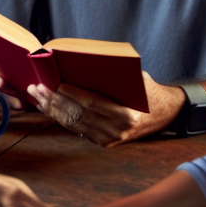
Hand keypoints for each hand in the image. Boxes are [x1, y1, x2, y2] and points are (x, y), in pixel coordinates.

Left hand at [27, 73, 181, 146]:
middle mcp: (116, 129)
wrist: (167, 115)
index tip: (54, 83)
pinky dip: (61, 118)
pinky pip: (78, 129)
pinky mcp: (104, 142)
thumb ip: (115, 76)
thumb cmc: (150, 92)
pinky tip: (49, 107)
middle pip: (78, 114)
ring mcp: (109, 138)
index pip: (91, 103)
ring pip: (74, 124)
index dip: (71, 93)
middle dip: (55, 100)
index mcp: (126, 114)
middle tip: (37, 88)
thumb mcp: (139, 79)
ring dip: (53, 110)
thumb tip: (85, 64)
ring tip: (38, 96)